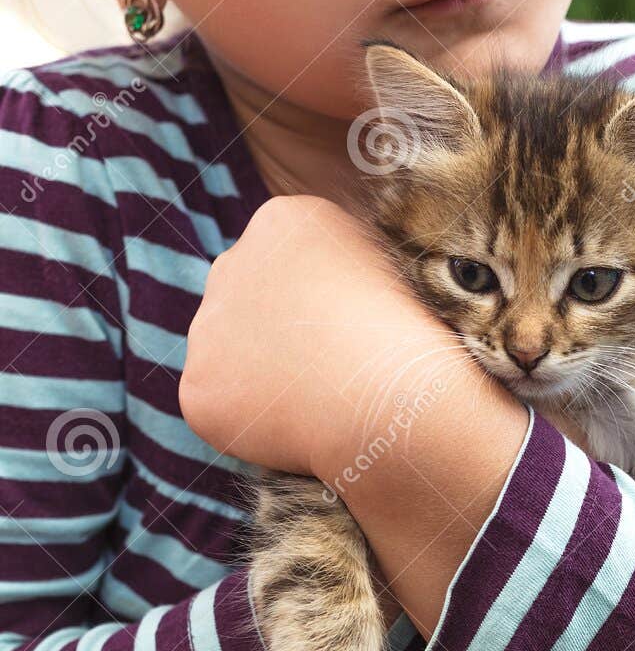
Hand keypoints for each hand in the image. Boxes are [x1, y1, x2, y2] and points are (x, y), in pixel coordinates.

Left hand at [181, 193, 529, 640]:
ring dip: (262, 378)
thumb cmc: (420, 333)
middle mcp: (232, 261)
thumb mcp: (401, 264)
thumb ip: (358, 260)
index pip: (288, 262)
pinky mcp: (198, 388)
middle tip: (332, 373)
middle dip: (279, 334)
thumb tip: (355, 277)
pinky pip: (220, 408)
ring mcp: (208, 327)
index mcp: (285, 221)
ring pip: (229, 355)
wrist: (395, 396)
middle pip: (249, 301)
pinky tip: (296, 430)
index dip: (322, 304)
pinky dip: (252, 425)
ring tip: (319, 403)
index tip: (353, 331)